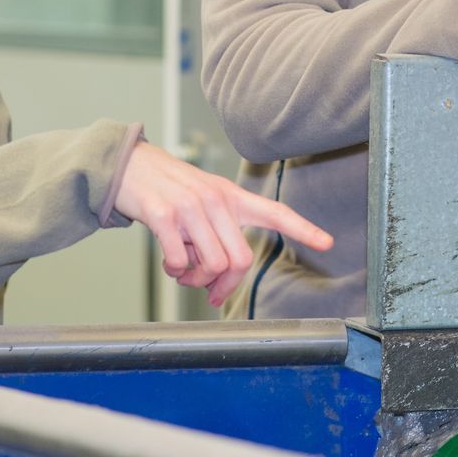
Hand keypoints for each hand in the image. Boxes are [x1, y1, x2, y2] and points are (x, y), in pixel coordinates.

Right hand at [111, 143, 333, 307]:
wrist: (130, 166)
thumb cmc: (170, 188)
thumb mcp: (204, 199)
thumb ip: (219, 233)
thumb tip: (220, 282)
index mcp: (231, 196)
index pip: (275, 212)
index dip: (303, 229)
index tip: (327, 243)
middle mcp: (216, 199)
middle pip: (239, 259)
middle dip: (223, 284)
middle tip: (209, 290)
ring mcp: (190, 207)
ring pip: (212, 264)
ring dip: (195, 279)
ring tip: (183, 271)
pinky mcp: (163, 215)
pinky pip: (179, 262)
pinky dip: (174, 271)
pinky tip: (169, 263)